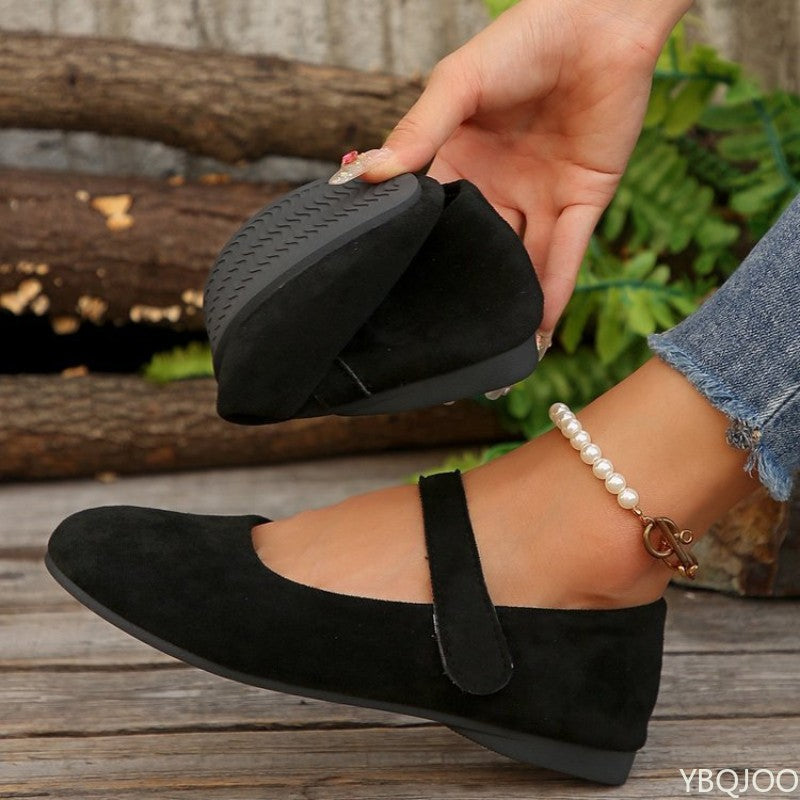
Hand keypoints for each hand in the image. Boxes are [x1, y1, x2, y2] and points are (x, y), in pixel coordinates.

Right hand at [349, 0, 689, 333]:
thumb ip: (417, 133)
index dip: (419, 253)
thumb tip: (364, 175)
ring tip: (493, 351)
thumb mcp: (456, 85)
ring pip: (521, 261)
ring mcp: (540, 196)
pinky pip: (566, 255)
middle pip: (477, 248)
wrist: (599, 18)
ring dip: (511, 303)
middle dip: (466, 288)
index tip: (396, 296)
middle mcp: (498, 186)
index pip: (433, 218)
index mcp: (460, 161)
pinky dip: (553, 292)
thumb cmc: (523, 39)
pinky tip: (537, 330)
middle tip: (444, 338)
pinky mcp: (583, 199)